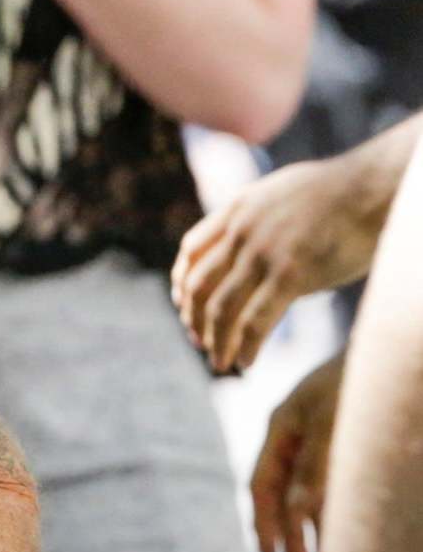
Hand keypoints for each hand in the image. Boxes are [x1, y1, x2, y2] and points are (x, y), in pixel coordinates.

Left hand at [172, 153, 385, 371]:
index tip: (183, 304)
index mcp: (236, 209)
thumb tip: (255, 241)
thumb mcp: (279, 193)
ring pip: (222, 308)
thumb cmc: (338, 192)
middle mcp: (241, 232)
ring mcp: (263, 254)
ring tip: (220, 363)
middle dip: (194, 318)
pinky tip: (246, 363)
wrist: (369, 188)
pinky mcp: (291, 276)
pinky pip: (255, 321)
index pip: (191, 250)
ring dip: (216, 341)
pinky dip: (245, 346)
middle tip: (199, 342)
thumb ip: (257, 218)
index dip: (182, 281)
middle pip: (199, 284)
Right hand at [250, 352, 343, 551]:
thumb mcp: (333, 425)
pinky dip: (335, 508)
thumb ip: (314, 469)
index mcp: (281, 427)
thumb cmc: (360, 382)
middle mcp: (297, 436)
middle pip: (282, 493)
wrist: (394, 350)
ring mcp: (321, 438)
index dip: (264, 520)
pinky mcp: (347, 442)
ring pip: (309, 491)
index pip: (262, 483)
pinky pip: (333, 483)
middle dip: (289, 532)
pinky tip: (346, 526)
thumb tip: (296, 514)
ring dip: (315, 525)